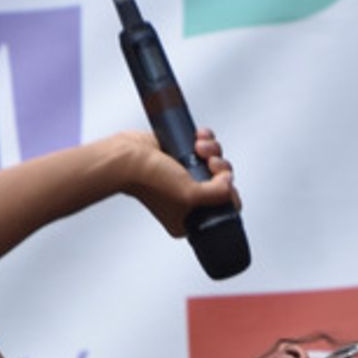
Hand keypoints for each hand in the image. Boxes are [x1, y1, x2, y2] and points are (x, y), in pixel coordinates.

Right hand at [119, 128, 239, 238]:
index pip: (224, 210)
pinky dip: (205, 140)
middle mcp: (188, 201)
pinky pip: (205, 148)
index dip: (230, 193)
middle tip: (210, 163)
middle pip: (222, 184)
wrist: (128, 157)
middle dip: (221, 169)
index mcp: (189, 220)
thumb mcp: (191, 195)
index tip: (223, 182)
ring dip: (213, 150)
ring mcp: (185, 178)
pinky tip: (198, 137)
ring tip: (199, 146)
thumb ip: (217, 194)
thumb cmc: (152, 181)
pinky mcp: (181, 156)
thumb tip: (229, 182)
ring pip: (215, 163)